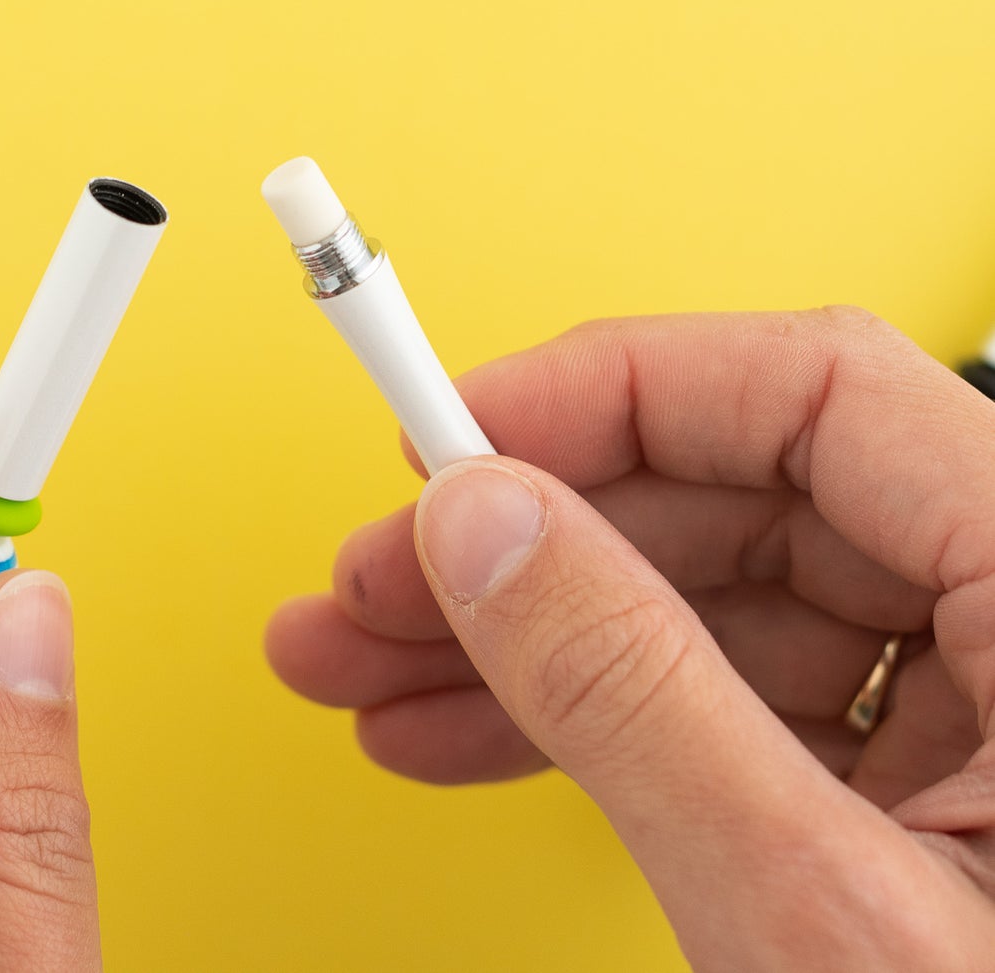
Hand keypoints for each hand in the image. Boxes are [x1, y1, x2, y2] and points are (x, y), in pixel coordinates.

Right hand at [267, 309, 994, 968]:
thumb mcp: (824, 925)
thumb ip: (639, 697)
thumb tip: (484, 527)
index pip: (815, 388)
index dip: (615, 388)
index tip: (462, 430)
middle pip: (737, 491)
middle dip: (531, 535)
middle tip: (376, 574)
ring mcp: (984, 710)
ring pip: (712, 594)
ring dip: (526, 627)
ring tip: (372, 665)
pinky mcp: (927, 784)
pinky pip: (732, 693)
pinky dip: (592, 710)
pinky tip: (468, 731)